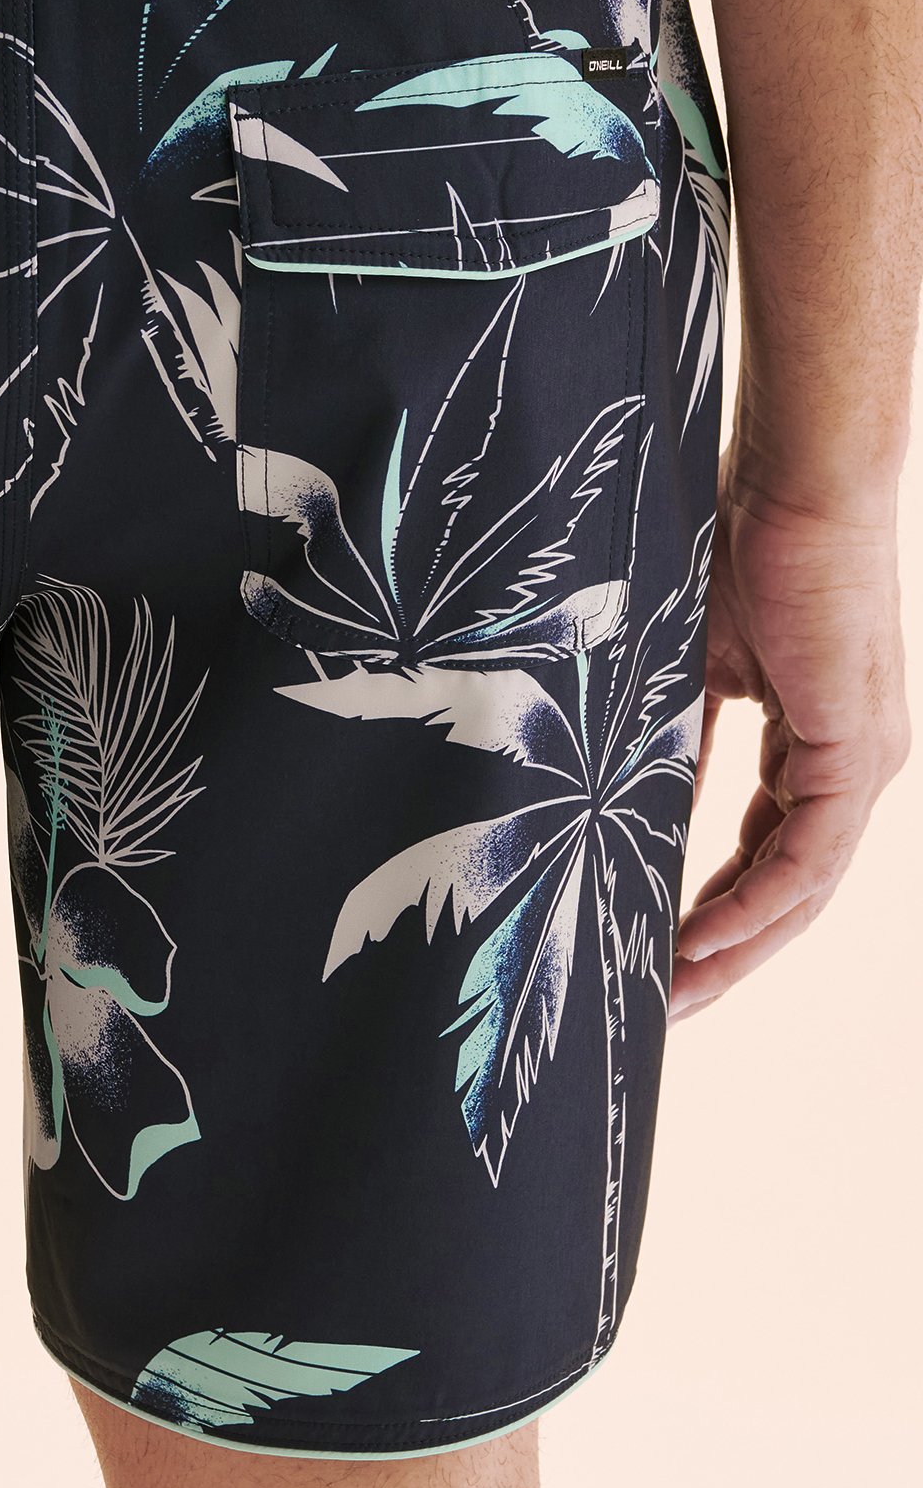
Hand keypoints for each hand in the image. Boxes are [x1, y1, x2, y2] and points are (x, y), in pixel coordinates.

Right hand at [673, 463, 908, 1017]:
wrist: (795, 484)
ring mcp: (861, 761)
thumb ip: (678, 733)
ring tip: (677, 993)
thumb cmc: (741, 544)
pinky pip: (808, 856)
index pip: (766, 847)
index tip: (655, 946)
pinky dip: (756, 902)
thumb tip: (626, 796)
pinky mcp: (856, 752)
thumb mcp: (691, 660)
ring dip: (739, 947)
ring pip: (804, 887)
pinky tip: (705, 936)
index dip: (713, 904)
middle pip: (789, 889)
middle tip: (664, 1003)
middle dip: (725, 952)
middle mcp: (849, 764)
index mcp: (813, 740)